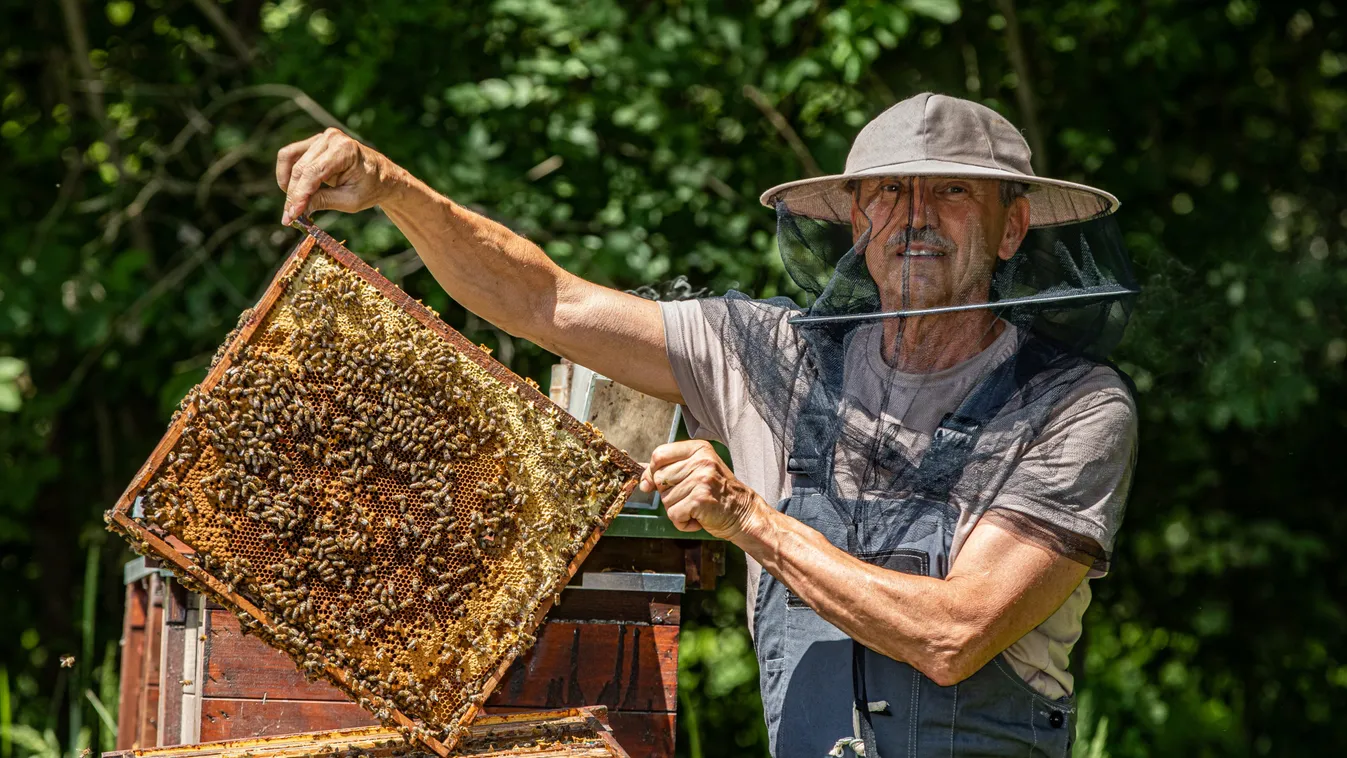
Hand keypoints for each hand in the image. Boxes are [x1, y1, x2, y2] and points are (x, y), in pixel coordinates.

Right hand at [276, 128, 405, 224]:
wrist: (382, 176)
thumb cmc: (370, 188)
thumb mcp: (350, 201)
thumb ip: (323, 202)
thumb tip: (296, 211)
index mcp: (345, 150)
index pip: (313, 172)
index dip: (300, 194)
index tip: (292, 215)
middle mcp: (331, 138)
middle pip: (300, 167)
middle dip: (293, 194)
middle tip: (289, 218)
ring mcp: (321, 138)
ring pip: (291, 159)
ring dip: (288, 184)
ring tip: (293, 206)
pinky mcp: (314, 143)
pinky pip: (291, 155)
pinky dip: (288, 174)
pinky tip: (292, 192)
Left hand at [640, 440, 766, 540]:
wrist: (743, 514)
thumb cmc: (717, 494)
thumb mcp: (695, 473)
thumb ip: (669, 470)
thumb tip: (641, 478)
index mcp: (698, 449)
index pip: (658, 455)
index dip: (652, 472)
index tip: (656, 484)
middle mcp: (701, 460)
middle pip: (659, 479)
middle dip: (668, 494)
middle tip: (690, 497)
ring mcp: (701, 479)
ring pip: (665, 499)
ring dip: (677, 510)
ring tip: (697, 507)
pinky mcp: (700, 499)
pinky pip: (674, 515)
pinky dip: (683, 523)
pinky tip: (699, 518)